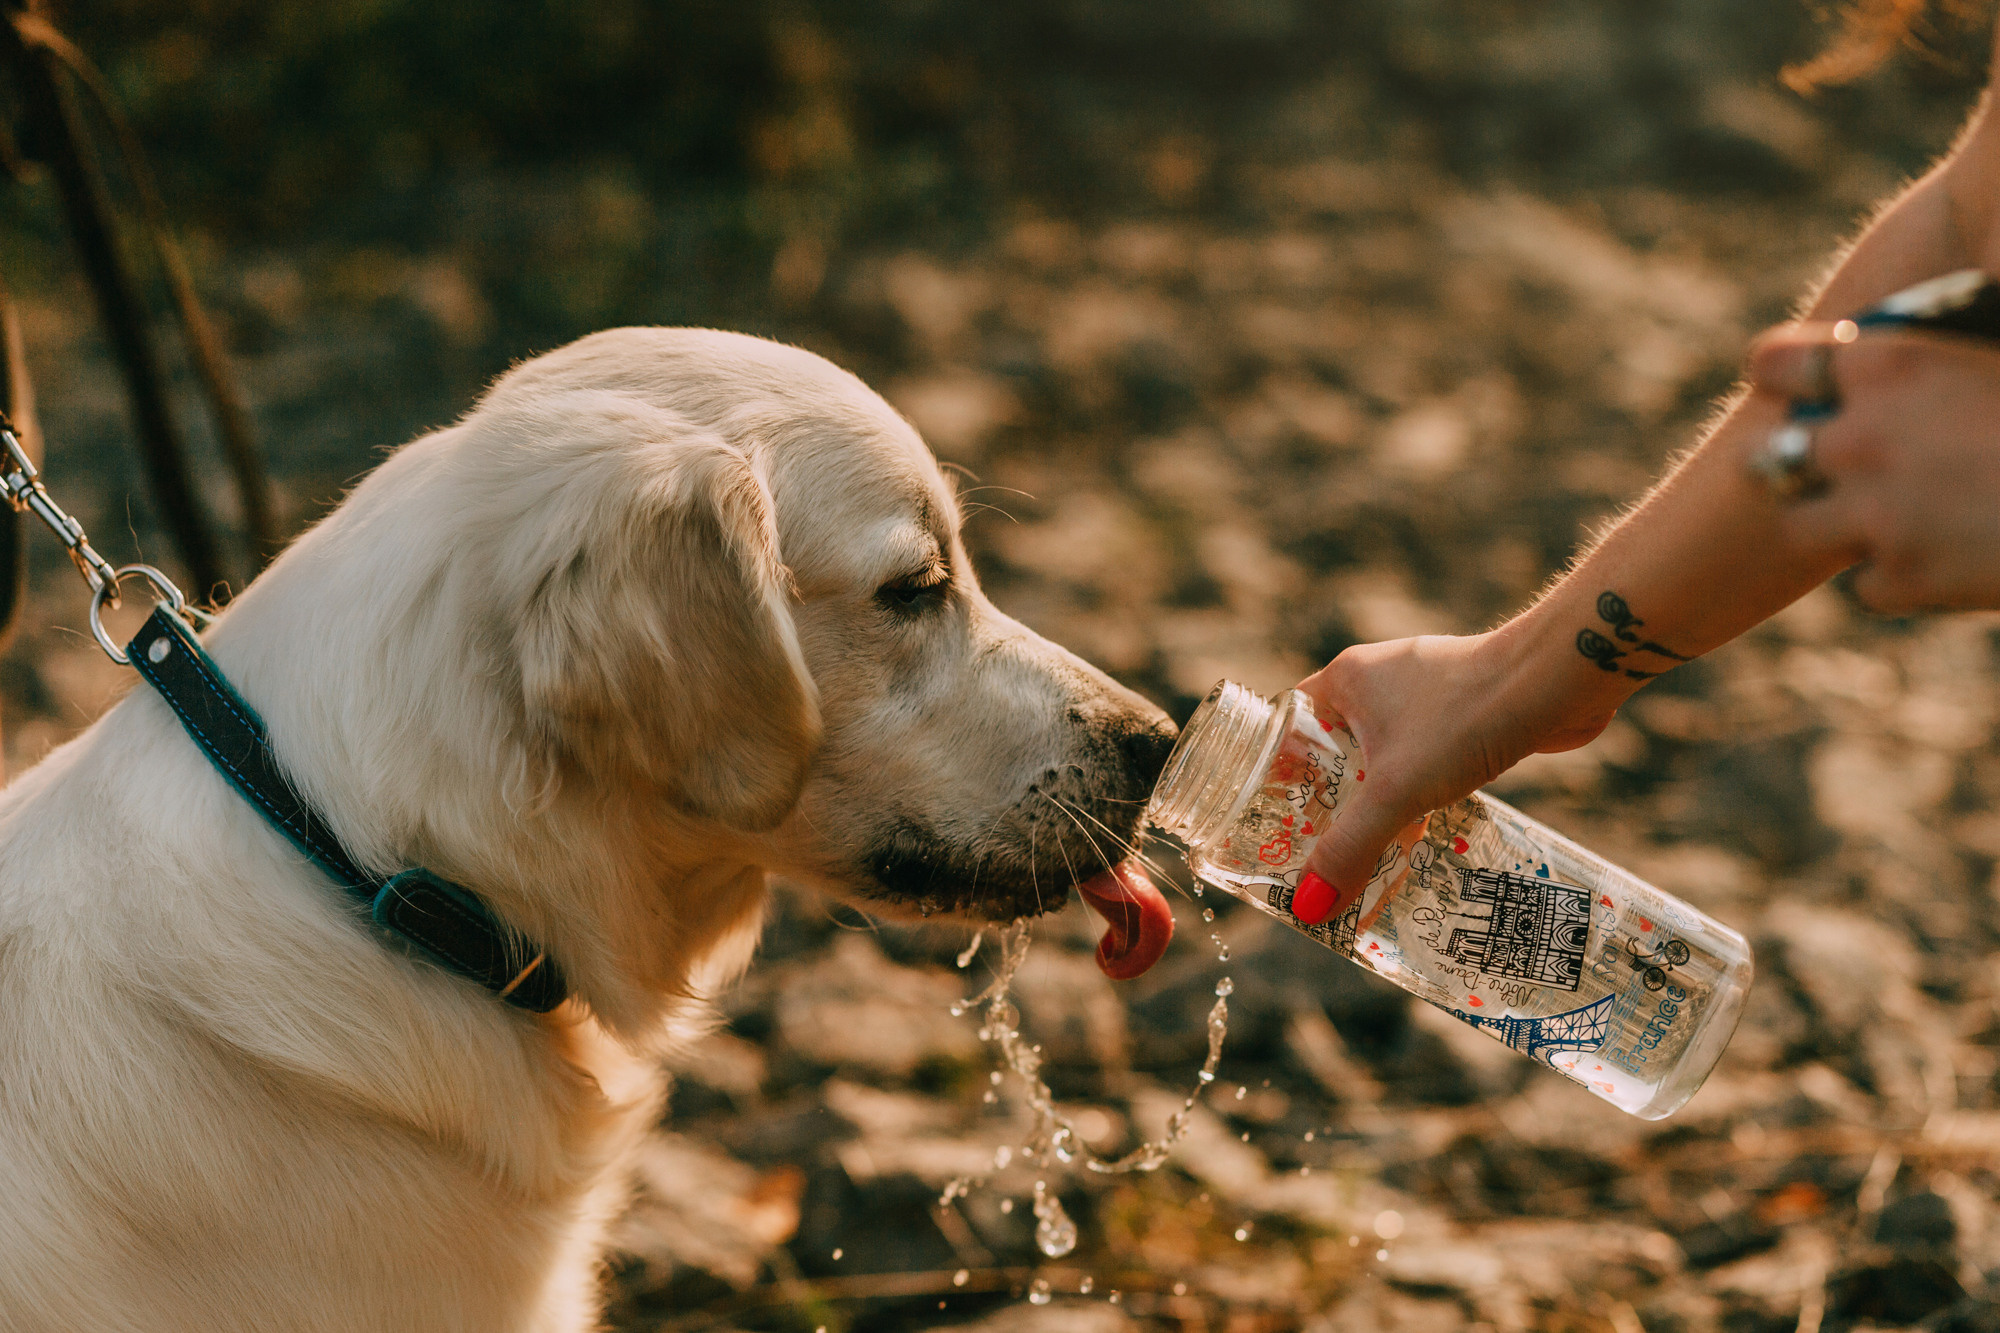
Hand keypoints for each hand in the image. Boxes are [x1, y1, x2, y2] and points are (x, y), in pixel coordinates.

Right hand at [1294, 631, 1620, 907]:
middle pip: (1338, 745)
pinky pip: (1430, 756)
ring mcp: (1428, 692)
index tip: (1275, 816)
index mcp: (1346, 677)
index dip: (1279, 770)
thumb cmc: (1465, 718)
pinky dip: (1424, 790)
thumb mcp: (1395, 791)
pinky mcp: (1469, 709)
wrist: (1557, 681)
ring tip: (1372, 850)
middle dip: (1332, 797)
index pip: (1290, 724)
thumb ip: (1351, 848)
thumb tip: (1307, 907)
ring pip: (1388, 754)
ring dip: (1382, 798)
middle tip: (1321, 849)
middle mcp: (1381, 678)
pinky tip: (1429, 829)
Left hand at [1749, 321, 1999, 611]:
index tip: (1792, 385)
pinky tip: (1953, 562)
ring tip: (1894, 520)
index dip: (1782, 373)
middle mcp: (1859, 438)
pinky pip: (1871, 583)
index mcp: (1888, 362)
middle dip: (1800, 463)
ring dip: (1841, 525)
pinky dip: (1904, 578)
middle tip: (1838, 466)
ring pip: (1803, 527)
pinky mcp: (1900, 580)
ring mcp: (1872, 515)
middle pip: (1776, 455)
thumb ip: (1936, 365)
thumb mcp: (1996, 354)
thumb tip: (1909, 363)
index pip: (1774, 360)